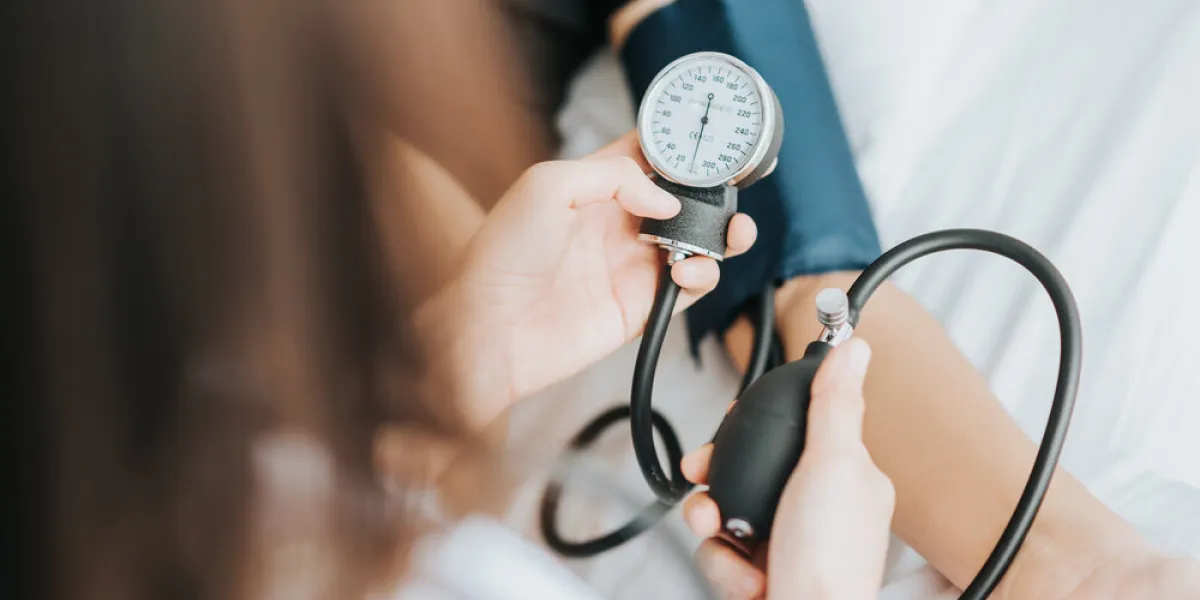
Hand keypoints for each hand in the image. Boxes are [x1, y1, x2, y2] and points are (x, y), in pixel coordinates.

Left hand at [423, 132, 755, 428]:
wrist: (488, 329)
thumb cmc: (499, 257)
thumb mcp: (546, 186)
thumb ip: (613, 176)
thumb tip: (666, 199)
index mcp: (592, 188)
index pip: (647, 159)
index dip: (680, 150)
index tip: (710, 144)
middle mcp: (616, 224)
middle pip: (682, 201)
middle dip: (713, 194)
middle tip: (730, 191)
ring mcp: (629, 266)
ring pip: (695, 244)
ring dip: (720, 236)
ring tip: (727, 234)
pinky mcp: (639, 307)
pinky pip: (687, 288)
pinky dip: (702, 276)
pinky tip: (686, 269)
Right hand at [680, 339, 893, 598]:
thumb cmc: (829, 561)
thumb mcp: (834, 466)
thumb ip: (835, 405)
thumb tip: (853, 348)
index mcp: (846, 477)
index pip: (797, 428)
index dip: (759, 422)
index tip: (736, 419)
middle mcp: (816, 509)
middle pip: (750, 467)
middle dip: (718, 474)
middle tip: (703, 472)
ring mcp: (787, 542)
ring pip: (727, 507)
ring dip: (713, 521)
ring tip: (720, 531)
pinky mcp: (759, 572)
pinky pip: (720, 549)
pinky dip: (723, 563)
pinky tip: (744, 574)